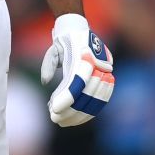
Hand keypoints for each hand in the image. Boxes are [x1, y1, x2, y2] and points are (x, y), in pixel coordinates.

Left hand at [39, 12, 115, 127]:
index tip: (54, 109)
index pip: (78, 80)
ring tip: (62, 121)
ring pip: (95, 100)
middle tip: (54, 118)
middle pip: (87, 93)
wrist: (83, 33)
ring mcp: (106, 72)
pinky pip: (101, 100)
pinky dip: (89, 112)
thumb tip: (45, 81)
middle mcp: (100, 63)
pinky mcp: (108, 80)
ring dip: (79, 114)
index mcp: (85, 52)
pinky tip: (75, 120)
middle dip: (70, 109)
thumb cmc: (65, 42)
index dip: (67, 96)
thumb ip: (48, 64)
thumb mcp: (53, 49)